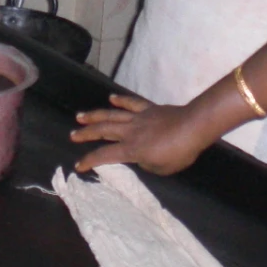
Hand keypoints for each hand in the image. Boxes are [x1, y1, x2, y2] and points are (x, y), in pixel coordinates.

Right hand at [71, 94, 212, 174]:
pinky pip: (132, 103)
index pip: (105, 155)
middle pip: (103, 131)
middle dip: (86, 133)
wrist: (194, 127)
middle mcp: (130, 131)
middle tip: (72, 134)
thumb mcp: (160, 168)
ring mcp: (139, 118)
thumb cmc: (179, 152)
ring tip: (81, 116)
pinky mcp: (149, 109)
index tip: (79, 165)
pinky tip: (112, 98)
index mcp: (131, 149)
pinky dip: (121, 100)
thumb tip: (140, 157)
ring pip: (112, 115)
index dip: (90, 160)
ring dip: (95, 115)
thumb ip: (146, 163)